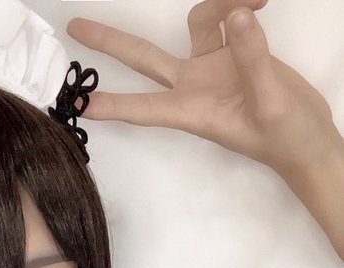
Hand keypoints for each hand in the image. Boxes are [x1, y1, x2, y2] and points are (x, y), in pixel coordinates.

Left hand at [66, 0, 338, 180]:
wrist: (308, 138)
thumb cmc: (284, 138)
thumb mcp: (269, 103)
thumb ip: (251, 59)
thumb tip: (236, 17)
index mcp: (192, 111)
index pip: (144, 108)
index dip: (112, 105)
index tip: (79, 104)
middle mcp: (194, 86)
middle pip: (143, 58)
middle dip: (110, 43)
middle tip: (75, 27)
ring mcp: (211, 67)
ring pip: (197, 22)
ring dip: (221, 3)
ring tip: (258, 1)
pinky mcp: (234, 53)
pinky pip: (227, 18)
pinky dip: (241, 5)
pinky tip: (262, 3)